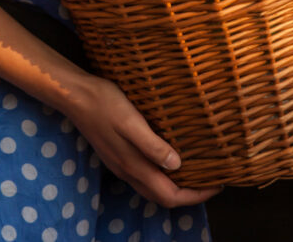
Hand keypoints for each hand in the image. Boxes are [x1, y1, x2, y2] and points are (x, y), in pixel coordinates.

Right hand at [66, 75, 221, 207]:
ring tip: (196, 171)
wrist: (75, 96)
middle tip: (211, 180)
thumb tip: (177, 165)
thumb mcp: (131, 121)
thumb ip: (152, 145)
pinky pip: (145, 175)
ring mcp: (121, 164)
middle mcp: (128, 171)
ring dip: (176, 187)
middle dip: (189, 195)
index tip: (217, 184)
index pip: (170, 196)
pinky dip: (163, 175)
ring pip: (153, 188)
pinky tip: (170, 159)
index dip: (195, 196)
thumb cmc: (105, 103)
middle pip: (162, 197)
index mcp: (133, 166)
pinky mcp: (117, 154)